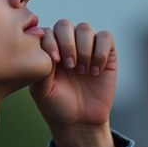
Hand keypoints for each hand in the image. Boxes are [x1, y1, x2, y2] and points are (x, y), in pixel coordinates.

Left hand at [29, 19, 116, 146]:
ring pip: (85, 28)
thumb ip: (41, 67)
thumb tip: (45, 44)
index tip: (55, 61)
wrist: (79, 122)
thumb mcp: (41, 89)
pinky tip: (96, 71)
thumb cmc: (56, 105)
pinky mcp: (106, 54)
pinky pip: (105, 37)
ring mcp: (86, 48)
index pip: (47, 32)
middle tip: (70, 66)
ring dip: (84, 49)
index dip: (51, 42)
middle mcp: (67, 45)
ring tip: (82, 71)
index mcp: (48, 50)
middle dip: (67, 43)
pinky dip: (100, 51)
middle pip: (65, 25)